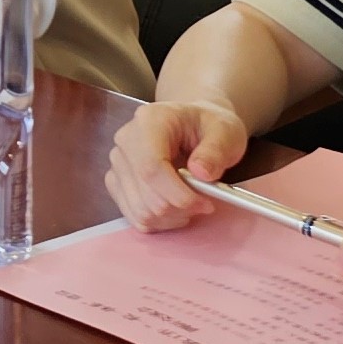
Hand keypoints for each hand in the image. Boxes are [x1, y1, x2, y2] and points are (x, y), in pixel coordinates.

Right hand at [104, 100, 252, 230]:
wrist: (193, 126)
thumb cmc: (209, 127)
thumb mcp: (225, 132)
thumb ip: (216, 150)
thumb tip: (201, 173)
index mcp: (149, 122)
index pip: (151, 167)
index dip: (178, 194)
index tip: (205, 203)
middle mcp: (125, 141)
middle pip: (145, 193)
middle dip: (180, 208)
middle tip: (205, 203)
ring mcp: (118, 164)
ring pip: (140, 210)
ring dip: (172, 217)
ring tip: (192, 204)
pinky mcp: (117, 184)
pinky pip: (135, 217)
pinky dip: (160, 222)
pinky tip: (177, 209)